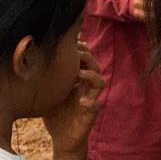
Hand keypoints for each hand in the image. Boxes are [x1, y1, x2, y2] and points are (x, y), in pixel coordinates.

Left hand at [44, 42, 104, 159]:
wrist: (63, 137)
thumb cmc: (56, 115)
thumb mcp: (51, 94)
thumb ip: (50, 81)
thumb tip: (37, 63)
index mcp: (78, 81)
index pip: (86, 61)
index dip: (83, 51)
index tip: (74, 44)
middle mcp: (86, 88)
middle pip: (95, 66)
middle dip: (87, 58)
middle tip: (76, 54)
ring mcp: (90, 99)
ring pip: (100, 82)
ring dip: (91, 75)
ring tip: (80, 74)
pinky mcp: (91, 114)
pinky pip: (97, 105)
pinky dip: (91, 102)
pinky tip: (81, 102)